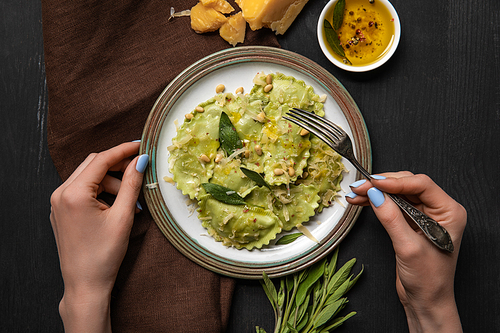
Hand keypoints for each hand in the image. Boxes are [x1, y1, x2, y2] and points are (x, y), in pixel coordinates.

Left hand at [50, 142, 148, 332]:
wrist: (85, 284)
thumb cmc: (104, 254)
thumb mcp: (123, 216)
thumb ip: (132, 184)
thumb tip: (140, 161)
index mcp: (73, 193)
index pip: (101, 160)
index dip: (124, 150)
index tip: (141, 145)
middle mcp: (60, 194)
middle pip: (93, 165)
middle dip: (117, 166)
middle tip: (139, 170)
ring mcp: (58, 203)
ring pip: (89, 177)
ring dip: (111, 182)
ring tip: (130, 201)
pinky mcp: (61, 211)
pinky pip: (82, 190)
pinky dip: (101, 192)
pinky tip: (116, 205)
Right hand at [346, 172, 465, 332]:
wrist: (426, 300)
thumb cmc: (429, 279)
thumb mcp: (408, 247)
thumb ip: (391, 218)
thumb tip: (375, 194)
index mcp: (449, 212)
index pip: (421, 184)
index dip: (395, 182)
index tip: (373, 183)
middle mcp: (439, 210)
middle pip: (407, 185)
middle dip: (382, 185)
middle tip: (360, 187)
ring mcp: (424, 216)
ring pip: (397, 193)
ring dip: (375, 192)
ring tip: (355, 194)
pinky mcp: (411, 222)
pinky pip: (392, 205)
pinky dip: (376, 202)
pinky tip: (362, 201)